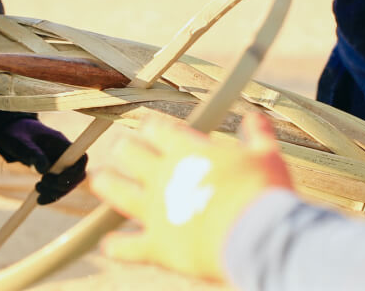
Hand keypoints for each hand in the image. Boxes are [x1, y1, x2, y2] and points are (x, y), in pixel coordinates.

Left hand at [0, 115, 87, 204]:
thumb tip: (43, 169)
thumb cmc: (17, 134)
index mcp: (61, 143)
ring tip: (38, 190)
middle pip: (77, 175)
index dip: (75, 172)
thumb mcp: (21, 142)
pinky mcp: (54, 172)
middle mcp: (65, 154)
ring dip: (56, 192)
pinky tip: (40, 200)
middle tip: (42, 184)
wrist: (12, 133)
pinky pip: (58, 187)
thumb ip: (33, 153)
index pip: (81, 158)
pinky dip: (51, 195)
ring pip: (69, 184)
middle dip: (63, 185)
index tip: (59, 180)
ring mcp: (60, 164)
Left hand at [90, 112, 290, 281]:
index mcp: (187, 151)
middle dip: (124, 149)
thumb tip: (256, 117)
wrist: (255, 236)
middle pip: (130, 154)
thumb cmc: (263, 192)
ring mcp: (156, 210)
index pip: (159, 129)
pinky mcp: (157, 244)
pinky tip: (107, 246)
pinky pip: (129, 246)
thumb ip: (257, 135)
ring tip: (98, 179)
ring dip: (106, 184)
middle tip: (121, 149)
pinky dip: (118, 247)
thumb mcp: (266, 156)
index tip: (147, 125)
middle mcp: (163, 176)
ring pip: (118, 192)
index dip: (151, 125)